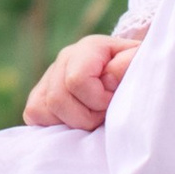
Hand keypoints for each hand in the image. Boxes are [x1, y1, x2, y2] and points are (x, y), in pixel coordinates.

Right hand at [25, 32, 141, 129]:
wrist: (125, 78)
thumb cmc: (134, 74)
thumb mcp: (141, 65)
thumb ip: (130, 65)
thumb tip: (109, 76)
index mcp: (89, 48)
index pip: (77, 80)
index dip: (98, 100)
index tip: (113, 101)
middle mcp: (65, 59)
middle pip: (58, 99)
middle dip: (86, 117)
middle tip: (104, 115)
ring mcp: (49, 77)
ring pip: (42, 108)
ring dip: (71, 123)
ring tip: (92, 118)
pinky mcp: (39, 95)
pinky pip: (34, 114)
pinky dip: (54, 125)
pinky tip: (75, 121)